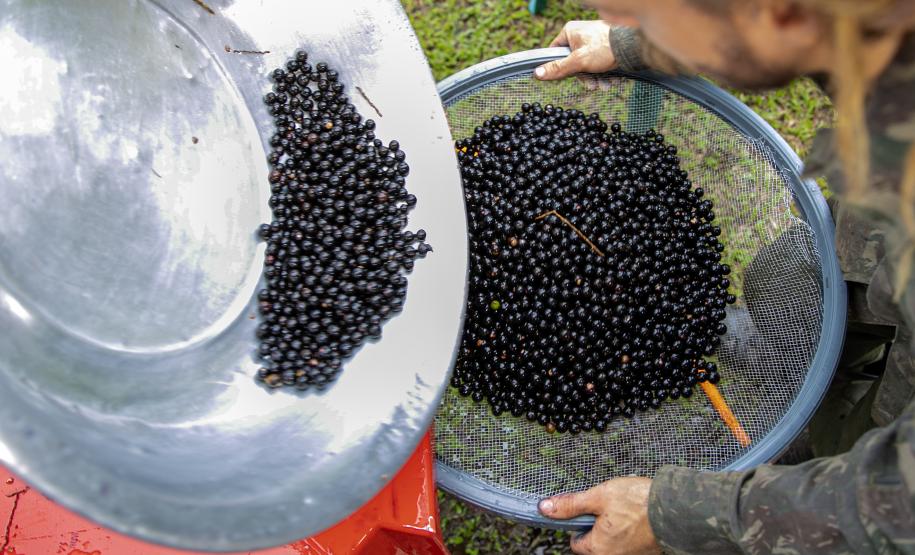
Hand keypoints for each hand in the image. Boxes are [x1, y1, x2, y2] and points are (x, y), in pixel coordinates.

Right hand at [535, 21, 617, 80]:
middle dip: (584, 78)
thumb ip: (557, 69)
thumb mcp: (578, 61)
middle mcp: (580, 35)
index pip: (555, 52)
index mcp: (570, 32)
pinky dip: (604, 74)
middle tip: (592, 86)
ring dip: (596, 79)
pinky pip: (598, 64)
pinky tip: (612, 81)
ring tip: (604, 86)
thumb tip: (537, 74)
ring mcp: (593, 41)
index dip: (559, 67)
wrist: (633, 45)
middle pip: (573, 62)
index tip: (566, 78)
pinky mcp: (604, 48)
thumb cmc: (604, 48)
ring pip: (587, 65)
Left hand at [538, 477, 660, 554]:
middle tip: (610, 508)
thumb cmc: (639, 502)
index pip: (576, 543)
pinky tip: (637, 517)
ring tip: (626, 511)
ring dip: (615, 528)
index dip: (580, 524)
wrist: (677, 508)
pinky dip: (630, 531)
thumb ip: (571, 505)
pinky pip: (630, 543)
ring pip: (613, 543)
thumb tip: (545, 507)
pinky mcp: (647, 552)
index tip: (589, 511)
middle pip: (595, 545)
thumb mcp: (598, 496)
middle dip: (599, 527)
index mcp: (598, 550)